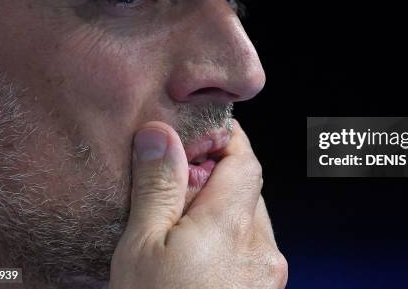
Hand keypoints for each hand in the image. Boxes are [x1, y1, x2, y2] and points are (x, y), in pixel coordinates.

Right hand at [108, 120, 287, 288]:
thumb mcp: (140, 250)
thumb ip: (157, 188)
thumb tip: (162, 134)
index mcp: (232, 226)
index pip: (245, 160)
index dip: (224, 140)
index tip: (198, 135)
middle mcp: (262, 249)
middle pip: (247, 191)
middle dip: (217, 181)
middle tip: (177, 188)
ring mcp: (267, 276)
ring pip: (249, 224)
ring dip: (222, 215)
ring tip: (181, 229)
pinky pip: (250, 253)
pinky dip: (228, 245)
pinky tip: (196, 259)